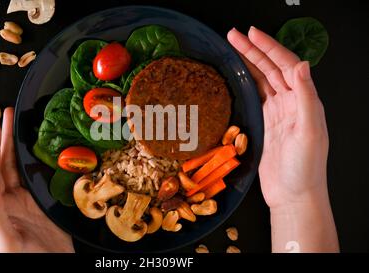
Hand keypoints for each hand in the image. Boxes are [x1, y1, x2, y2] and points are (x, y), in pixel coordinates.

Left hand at [0, 107, 73, 252]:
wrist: (53, 267)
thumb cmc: (28, 260)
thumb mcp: (9, 240)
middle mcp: (11, 199)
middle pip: (5, 162)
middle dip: (4, 137)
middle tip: (7, 115)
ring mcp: (27, 199)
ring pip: (20, 166)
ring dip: (18, 145)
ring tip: (20, 124)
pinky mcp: (43, 202)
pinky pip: (39, 176)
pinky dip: (39, 160)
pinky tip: (43, 149)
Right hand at [227, 27, 337, 251]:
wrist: (294, 195)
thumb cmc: (305, 168)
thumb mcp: (310, 132)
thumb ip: (306, 98)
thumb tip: (301, 66)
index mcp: (304, 101)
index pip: (286, 65)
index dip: (268, 48)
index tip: (251, 34)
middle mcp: (292, 103)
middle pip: (271, 68)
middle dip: (253, 50)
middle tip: (233, 35)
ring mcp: (278, 113)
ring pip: (262, 80)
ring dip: (249, 63)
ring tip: (232, 48)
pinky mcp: (267, 124)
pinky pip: (256, 96)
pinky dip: (247, 82)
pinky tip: (237, 75)